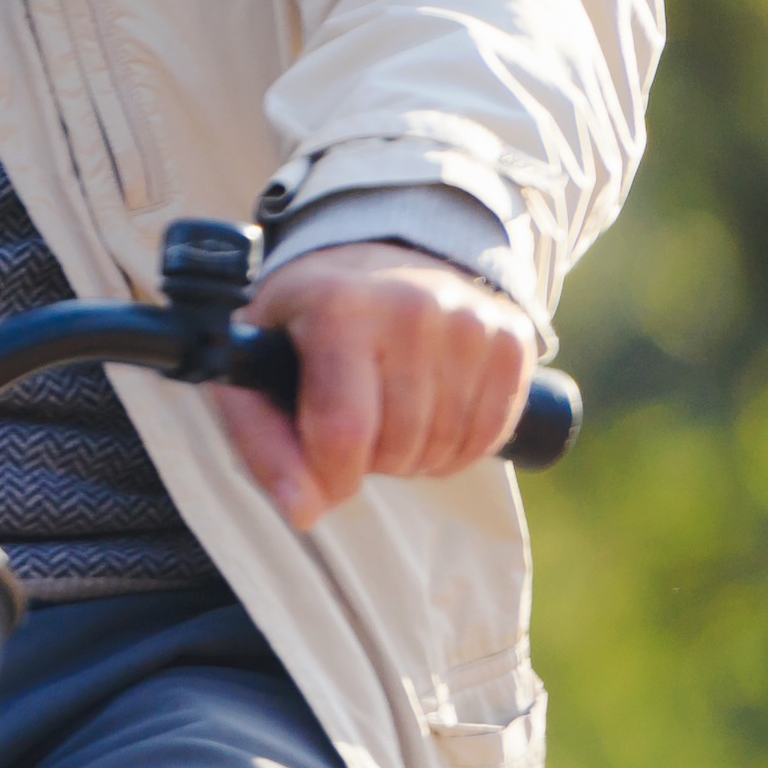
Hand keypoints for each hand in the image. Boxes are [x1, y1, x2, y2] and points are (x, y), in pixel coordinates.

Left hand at [217, 241, 534, 528]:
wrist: (379, 254)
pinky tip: (432, 420)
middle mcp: (411, 306)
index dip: (330, 476)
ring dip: (413, 458)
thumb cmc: (305, 323)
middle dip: (369, 462)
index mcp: (337, 307)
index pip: (343, 432)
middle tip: (353, 427)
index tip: (320, 471)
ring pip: (445, 447)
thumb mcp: (257, 368)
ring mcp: (469, 321)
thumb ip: (264, 445)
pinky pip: (491, 435)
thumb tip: (303, 513)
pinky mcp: (510, 338)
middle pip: (397, 447)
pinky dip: (457, 449)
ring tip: (388, 418)